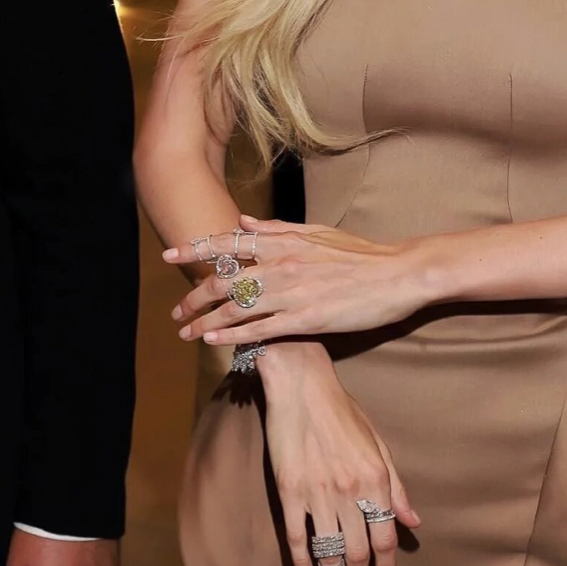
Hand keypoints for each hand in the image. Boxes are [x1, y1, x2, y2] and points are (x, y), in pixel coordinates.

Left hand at [164, 216, 430, 345]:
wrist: (396, 274)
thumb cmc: (359, 254)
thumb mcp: (318, 232)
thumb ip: (278, 229)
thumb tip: (245, 223)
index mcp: (285, 241)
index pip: (229, 242)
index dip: (196, 248)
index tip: (170, 254)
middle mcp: (282, 264)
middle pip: (224, 279)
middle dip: (194, 296)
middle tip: (176, 311)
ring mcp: (292, 292)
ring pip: (236, 308)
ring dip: (206, 322)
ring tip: (187, 332)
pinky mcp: (305, 319)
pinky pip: (260, 330)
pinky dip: (233, 336)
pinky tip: (215, 342)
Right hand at [259, 344, 419, 565]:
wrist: (302, 386)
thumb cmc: (342, 410)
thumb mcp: (377, 444)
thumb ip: (395, 486)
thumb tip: (412, 523)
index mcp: (375, 478)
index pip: (385, 537)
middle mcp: (349, 491)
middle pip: (358, 552)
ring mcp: (317, 493)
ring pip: (329, 552)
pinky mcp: (289, 492)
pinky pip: (296, 538)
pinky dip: (302, 563)